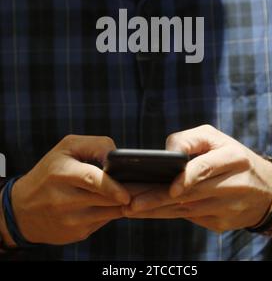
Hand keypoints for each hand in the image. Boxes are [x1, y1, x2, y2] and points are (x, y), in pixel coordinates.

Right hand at [4, 135, 132, 245]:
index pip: (91, 180)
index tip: (126, 192)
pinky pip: (105, 221)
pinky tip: (111, 202)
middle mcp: (64, 199)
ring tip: (128, 191)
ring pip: (110, 211)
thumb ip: (95, 145)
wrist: (23, 209)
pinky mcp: (77, 234)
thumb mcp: (66, 148)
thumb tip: (118, 157)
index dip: (111, 186)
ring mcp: (71, 220)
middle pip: (106, 198)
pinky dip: (112, 211)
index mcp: (61, 173)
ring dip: (122, 202)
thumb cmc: (50, 171)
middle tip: (141, 186)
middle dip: (126, 192)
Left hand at [123, 125, 271, 232]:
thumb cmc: (232, 156)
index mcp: (233, 158)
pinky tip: (147, 213)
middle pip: (191, 193)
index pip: (207, 168)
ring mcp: (227, 208)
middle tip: (131, 201)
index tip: (171, 188)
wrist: (265, 190)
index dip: (188, 178)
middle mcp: (233, 185)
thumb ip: (190, 139)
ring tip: (129, 209)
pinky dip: (167, 215)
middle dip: (158, 198)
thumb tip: (166, 153)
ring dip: (156, 210)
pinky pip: (189, 218)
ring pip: (186, 210)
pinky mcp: (221, 224)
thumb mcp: (216, 138)